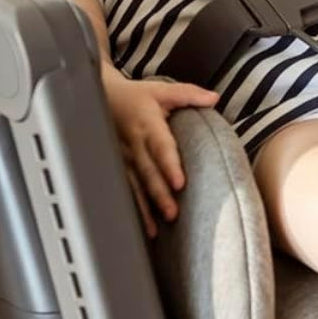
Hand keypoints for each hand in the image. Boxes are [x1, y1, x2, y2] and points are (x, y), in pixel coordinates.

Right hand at [102, 70, 220, 236]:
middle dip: (159, 194)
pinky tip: (146, 229)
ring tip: (158, 228)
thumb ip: (188, 94)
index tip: (179, 183)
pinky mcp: (119, 168)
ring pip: (135, 185)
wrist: (104, 98)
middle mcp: (134, 144)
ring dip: (146, 207)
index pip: (160, 146)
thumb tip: (214, 98)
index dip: (168, 165)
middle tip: (173, 213)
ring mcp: (124, 158)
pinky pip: (128, 191)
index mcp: (147, 124)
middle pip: (147, 171)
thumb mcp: (162, 90)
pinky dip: (136, 210)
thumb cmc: (137, 96)